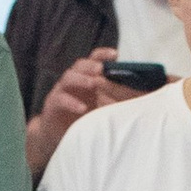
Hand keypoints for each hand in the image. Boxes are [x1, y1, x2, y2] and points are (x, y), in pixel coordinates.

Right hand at [24, 49, 127, 175]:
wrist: (59, 136)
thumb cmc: (83, 119)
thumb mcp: (101, 107)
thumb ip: (114, 100)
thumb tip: (138, 98)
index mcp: (86, 77)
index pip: (94, 60)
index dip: (103, 55)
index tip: (115, 55)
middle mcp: (73, 80)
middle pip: (80, 65)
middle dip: (91, 65)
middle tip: (101, 69)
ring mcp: (61, 90)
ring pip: (68, 77)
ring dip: (82, 79)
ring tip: (93, 84)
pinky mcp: (52, 104)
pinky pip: (61, 99)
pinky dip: (72, 102)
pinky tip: (82, 108)